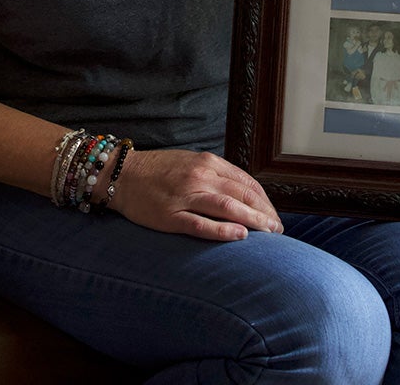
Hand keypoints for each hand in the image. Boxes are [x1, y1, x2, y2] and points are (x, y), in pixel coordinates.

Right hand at [110, 148, 282, 241]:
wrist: (121, 174)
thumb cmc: (158, 171)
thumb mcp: (191, 162)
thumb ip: (216, 174)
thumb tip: (244, 193)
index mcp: (207, 163)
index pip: (246, 182)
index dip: (265, 201)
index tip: (274, 215)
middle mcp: (199, 176)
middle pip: (242, 195)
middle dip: (265, 213)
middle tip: (278, 230)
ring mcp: (184, 196)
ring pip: (228, 207)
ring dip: (254, 221)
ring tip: (269, 234)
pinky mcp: (170, 216)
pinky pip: (201, 224)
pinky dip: (223, 230)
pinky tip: (240, 236)